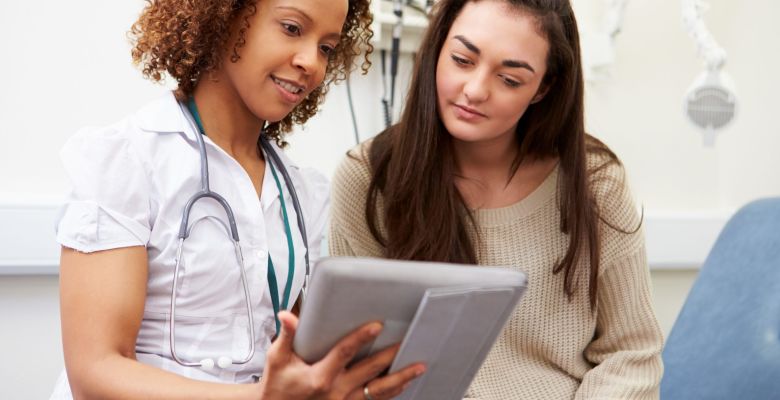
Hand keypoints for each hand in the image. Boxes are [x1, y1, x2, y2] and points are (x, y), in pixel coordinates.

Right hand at [258, 311, 424, 399]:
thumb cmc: (278, 385)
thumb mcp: (278, 359)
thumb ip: (287, 336)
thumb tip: (288, 315)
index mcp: (320, 377)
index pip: (345, 353)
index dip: (361, 337)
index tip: (377, 325)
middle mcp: (336, 391)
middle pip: (370, 371)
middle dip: (390, 356)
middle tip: (407, 342)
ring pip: (379, 391)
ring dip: (401, 378)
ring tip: (419, 367)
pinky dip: (392, 393)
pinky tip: (404, 384)